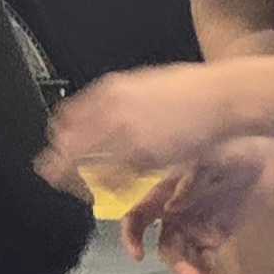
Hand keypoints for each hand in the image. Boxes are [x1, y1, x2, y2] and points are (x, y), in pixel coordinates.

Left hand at [38, 63, 236, 193]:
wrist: (219, 97)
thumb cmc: (189, 89)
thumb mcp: (144, 82)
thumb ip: (118, 97)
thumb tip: (101, 108)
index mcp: (110, 90)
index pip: (67, 117)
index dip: (59, 136)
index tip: (57, 146)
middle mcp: (112, 112)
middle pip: (68, 143)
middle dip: (58, 162)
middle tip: (54, 175)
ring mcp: (127, 136)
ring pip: (86, 165)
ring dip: (78, 179)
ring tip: (77, 188)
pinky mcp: (144, 158)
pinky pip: (114, 180)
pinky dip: (107, 188)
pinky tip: (107, 192)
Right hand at [122, 137, 273, 273]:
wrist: (261, 148)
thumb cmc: (229, 145)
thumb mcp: (207, 162)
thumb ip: (188, 186)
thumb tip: (170, 210)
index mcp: (166, 193)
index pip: (138, 216)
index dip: (131, 236)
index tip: (138, 256)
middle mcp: (176, 213)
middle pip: (166, 247)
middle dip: (177, 266)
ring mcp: (197, 226)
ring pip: (185, 258)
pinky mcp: (218, 234)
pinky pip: (206, 259)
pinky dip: (206, 273)